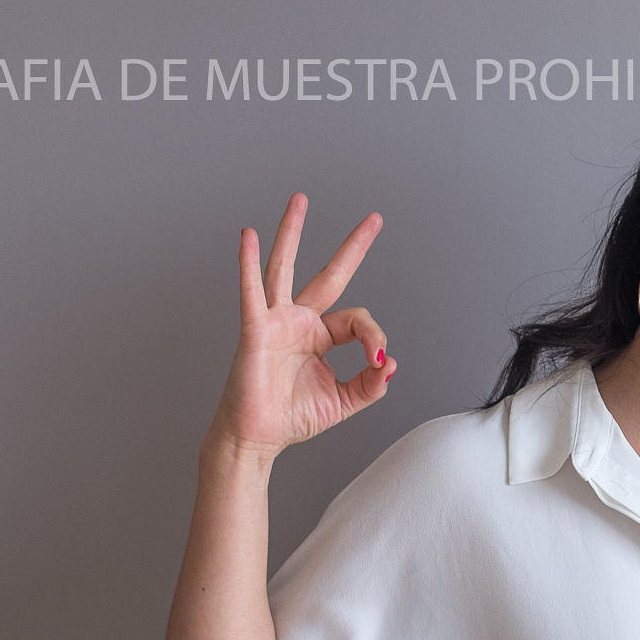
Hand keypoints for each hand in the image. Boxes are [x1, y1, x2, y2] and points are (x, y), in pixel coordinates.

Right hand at [205, 192, 396, 460]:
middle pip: (330, 274)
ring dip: (292, 232)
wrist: (256, 438)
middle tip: (375, 219)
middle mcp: (300, 321)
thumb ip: (369, 386)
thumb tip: (391, 364)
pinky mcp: (255, 329)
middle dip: (353, 246)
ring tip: (300, 200)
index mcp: (321, 336)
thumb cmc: (291, 417)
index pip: (357, 320)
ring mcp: (276, 321)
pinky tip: (248, 236)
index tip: (377, 361)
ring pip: (285, 267)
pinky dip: (248, 263)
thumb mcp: (343, 402)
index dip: (374, 337)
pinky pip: (252, 291)